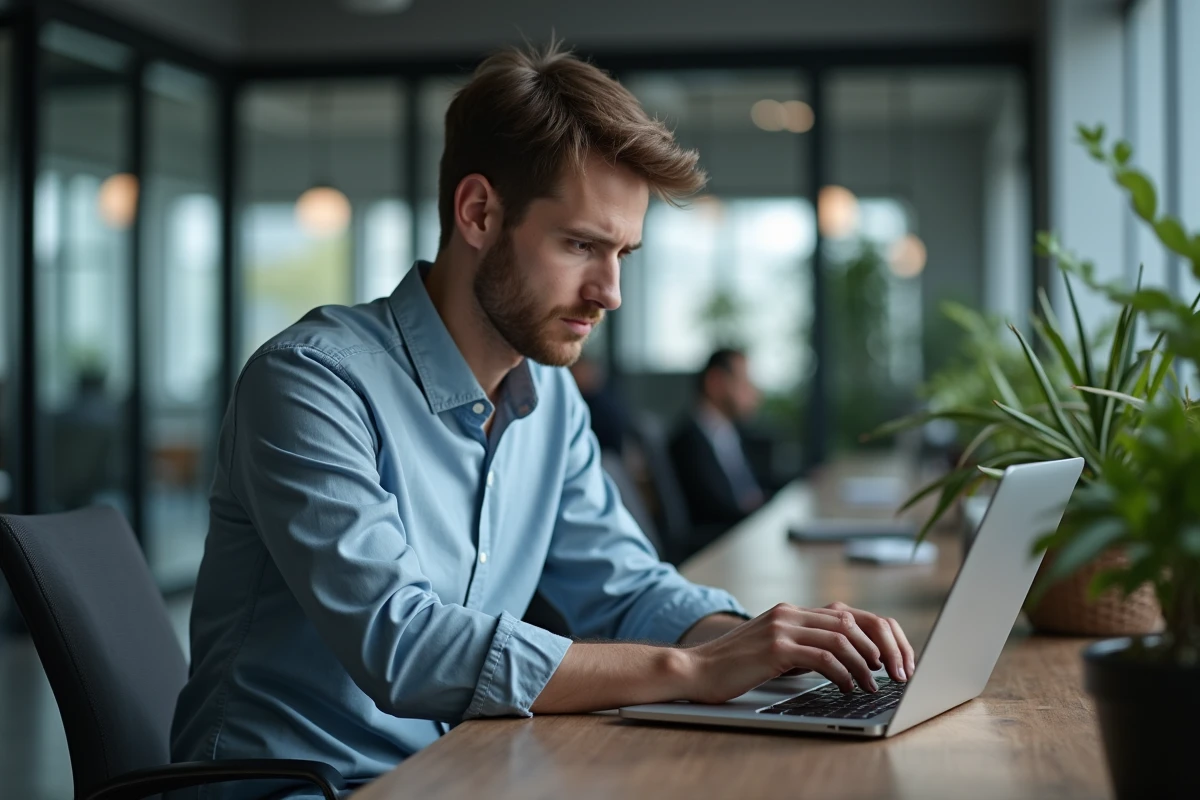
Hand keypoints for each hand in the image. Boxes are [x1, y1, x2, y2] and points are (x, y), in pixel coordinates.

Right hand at [680, 602, 914, 704]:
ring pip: (842, 638)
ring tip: (873, 686)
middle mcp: (791, 613)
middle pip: (855, 621)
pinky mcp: (775, 648)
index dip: (881, 635)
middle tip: (899, 674)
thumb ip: (805, 646)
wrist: (695, 670)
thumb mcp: (776, 650)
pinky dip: (843, 673)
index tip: (898, 660)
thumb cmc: (735, 667)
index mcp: (793, 612)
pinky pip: (823, 657)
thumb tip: (847, 660)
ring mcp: (782, 627)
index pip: (851, 614)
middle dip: (884, 648)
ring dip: (866, 665)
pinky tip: (847, 688)